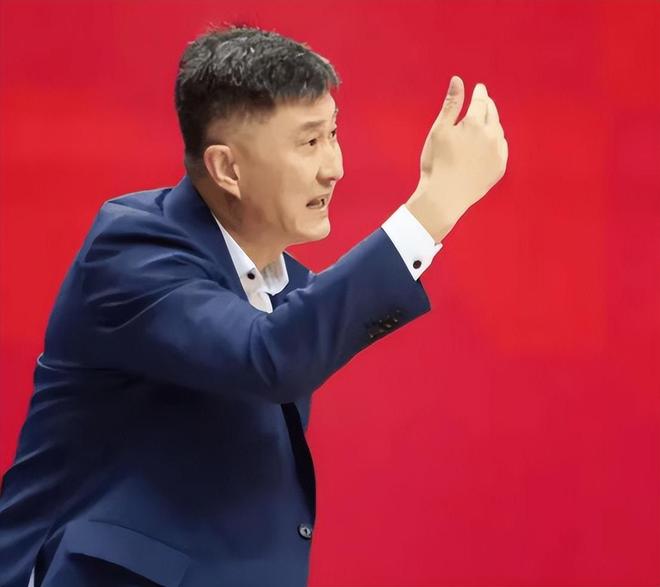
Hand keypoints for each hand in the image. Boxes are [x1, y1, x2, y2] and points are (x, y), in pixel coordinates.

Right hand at [405, 75, 507, 242]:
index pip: (481, 100)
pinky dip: (497, 142)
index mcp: (475, 123)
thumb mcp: (439, 130)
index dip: (480, 92)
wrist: (444, 196)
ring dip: (493, 123)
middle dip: (488, 105)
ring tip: (486, 122)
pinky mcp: (500, 168)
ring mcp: (498, 152)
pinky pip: (502, 149)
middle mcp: (491, 135)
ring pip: (498, 131)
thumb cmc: (437, 162)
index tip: (479, 88)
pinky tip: (490, 143)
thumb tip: (458, 79)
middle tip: (484, 101)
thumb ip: (451, 104)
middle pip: (493, 113)